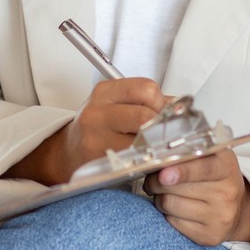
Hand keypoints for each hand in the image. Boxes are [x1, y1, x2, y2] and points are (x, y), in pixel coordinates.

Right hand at [2, 77, 164, 186]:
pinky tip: (144, 160)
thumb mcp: (116, 105)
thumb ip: (146, 102)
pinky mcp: (98, 161)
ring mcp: (95, 138)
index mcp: (105, 92)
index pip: (146, 89)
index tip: (162, 114)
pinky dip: (146, 161)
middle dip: (161, 127)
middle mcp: (97, 112)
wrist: (68, 153)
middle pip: (145, 115)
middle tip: (162, 134)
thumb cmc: (99, 129)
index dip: (162, 102)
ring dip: (155, 146)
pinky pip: (133, 160)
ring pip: (142, 141)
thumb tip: (180, 106)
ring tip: (154, 148)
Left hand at [150, 150, 249, 247]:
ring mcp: (220, 217)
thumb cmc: (216, 179)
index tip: (164, 175)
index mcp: (226, 167)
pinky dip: (168, 214)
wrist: (237, 210)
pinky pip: (172, 222)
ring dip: (160, 197)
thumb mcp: (210, 158)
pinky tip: (177, 209)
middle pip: (175, 186)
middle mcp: (227, 193)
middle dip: (156, 180)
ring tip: (167, 193)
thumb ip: (187, 154)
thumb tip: (158, 160)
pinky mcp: (209, 236)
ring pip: (169, 204)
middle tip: (154, 178)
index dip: (182, 172)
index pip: (204, 168)